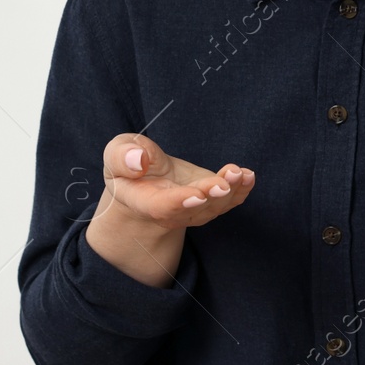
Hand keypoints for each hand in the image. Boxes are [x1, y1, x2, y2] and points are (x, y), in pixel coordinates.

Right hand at [96, 132, 255, 229]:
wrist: (142, 179)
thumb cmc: (127, 164)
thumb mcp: (116, 153)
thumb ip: (122, 157)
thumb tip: (138, 161)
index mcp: (145, 202)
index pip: (164, 207)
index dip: (181, 202)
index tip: (198, 194)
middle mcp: (173, 211)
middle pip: (195, 209)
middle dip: (211, 196)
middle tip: (224, 182)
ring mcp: (194, 207)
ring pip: (215, 206)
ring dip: (231, 191)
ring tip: (240, 173)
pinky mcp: (210, 198)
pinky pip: (229, 201)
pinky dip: (241, 190)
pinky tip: (248, 175)